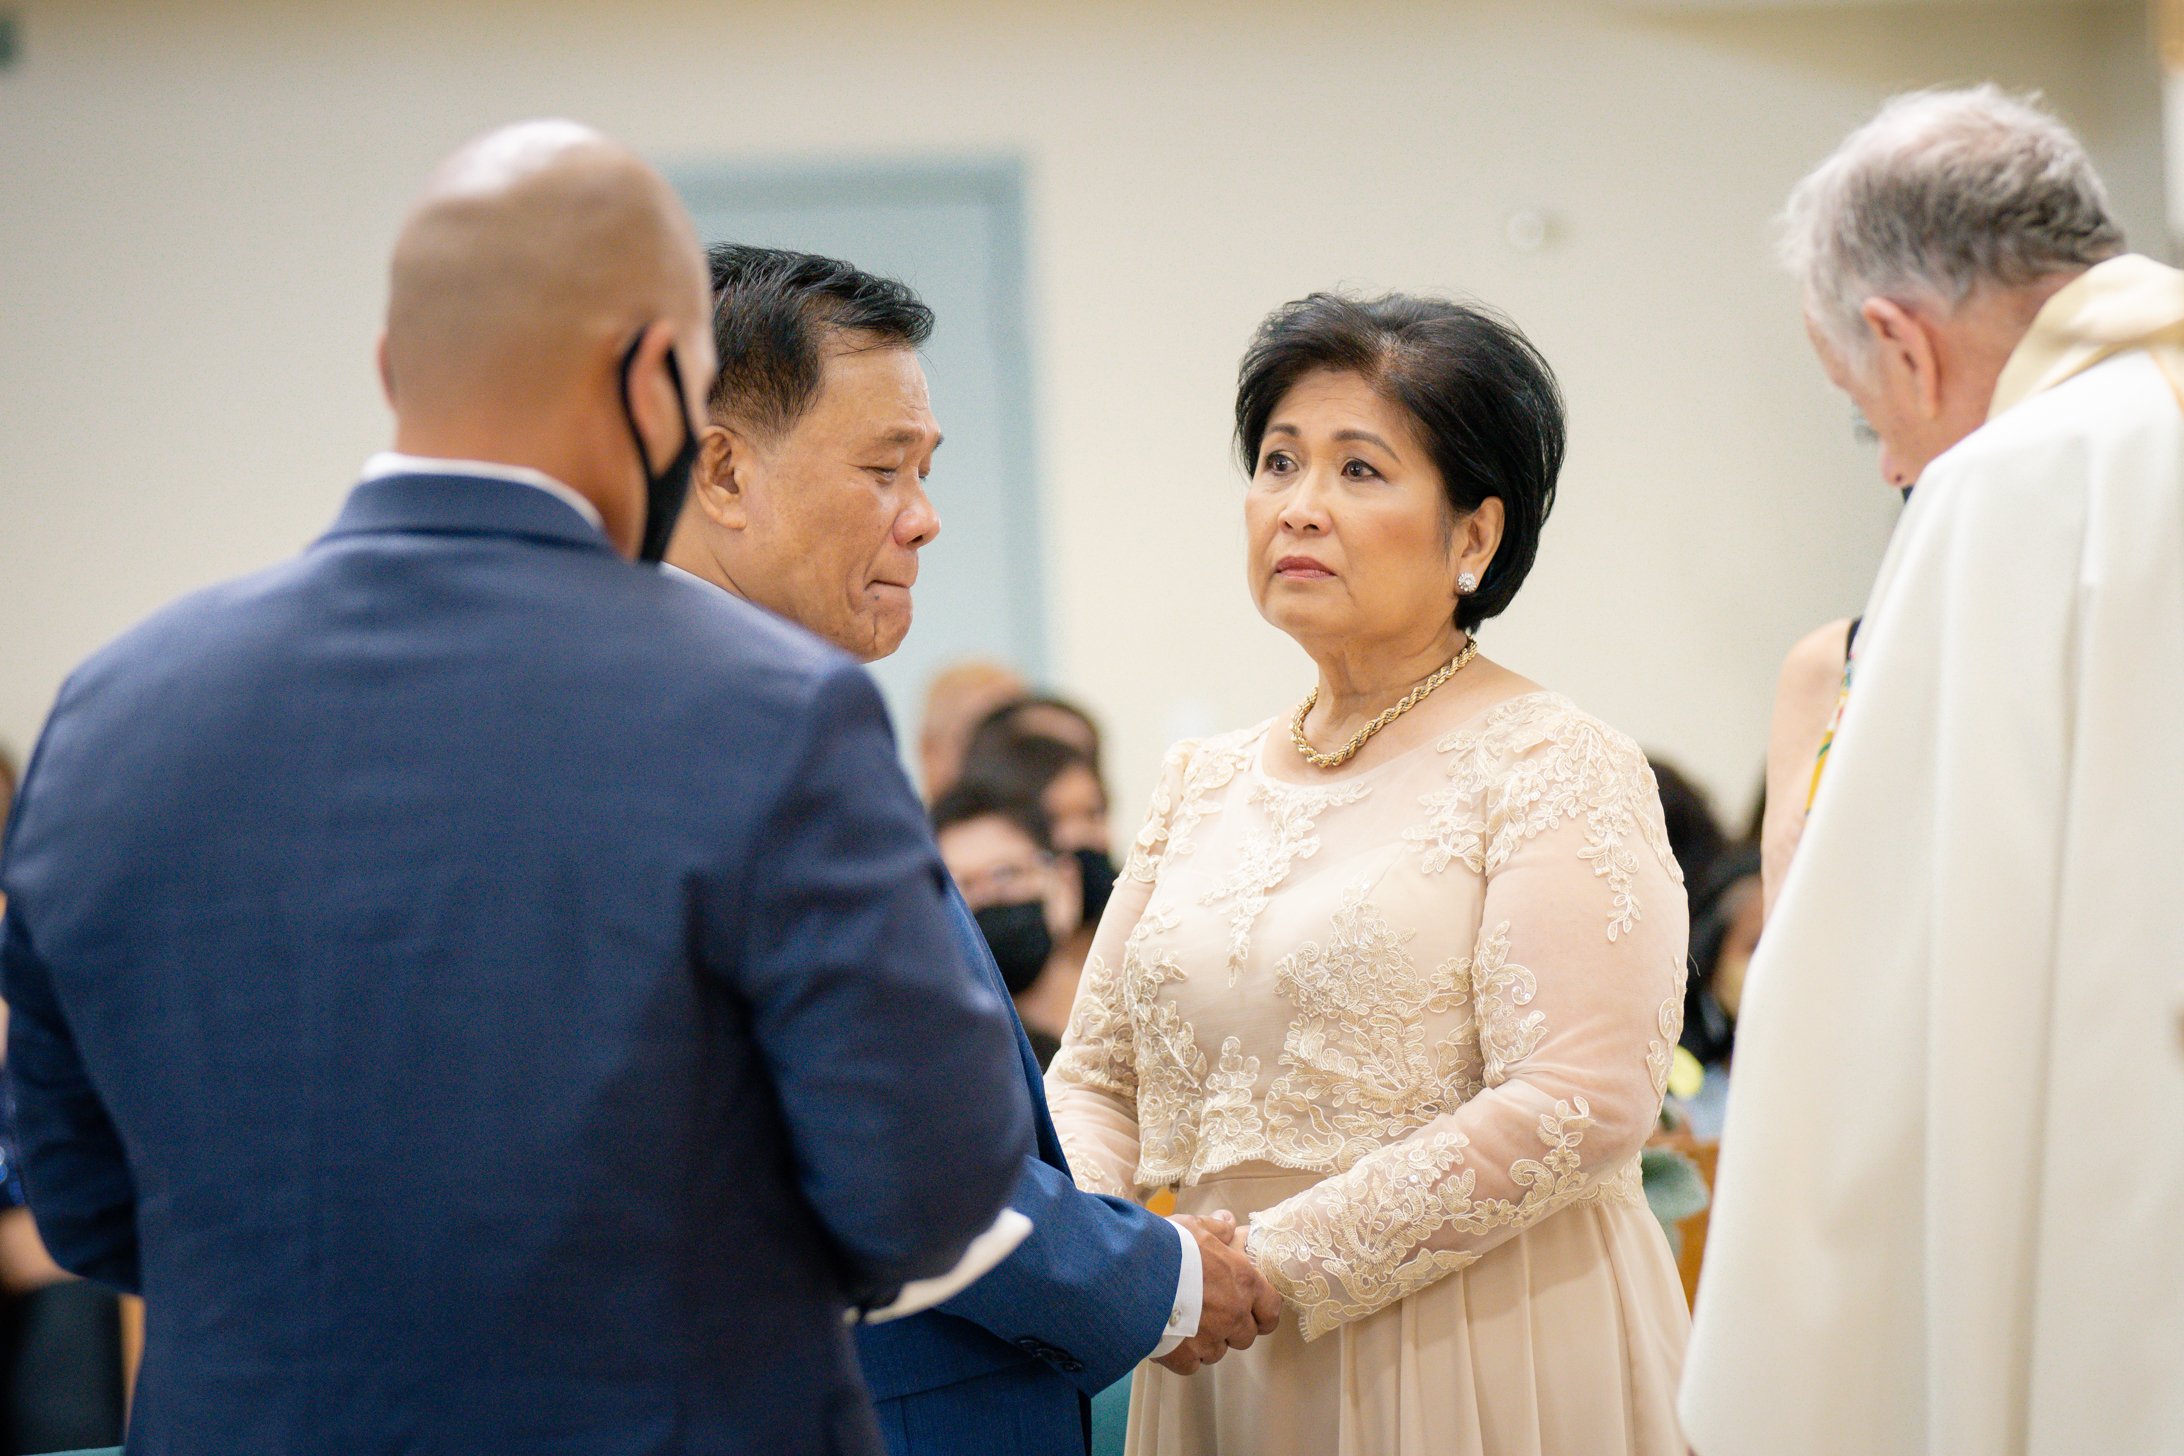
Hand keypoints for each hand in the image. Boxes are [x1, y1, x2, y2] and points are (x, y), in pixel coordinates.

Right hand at [1155, 1211, 1281, 1374]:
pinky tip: (1169, 1336)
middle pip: (1245, 1336)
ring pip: (1218, 1352)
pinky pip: (1192, 1364)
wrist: (1132, 1273)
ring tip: (1184, 1323)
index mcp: (1243, 1282)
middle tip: (1211, 1314)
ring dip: (1207, 1342)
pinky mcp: (1185, 1356)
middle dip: (1231, 1329)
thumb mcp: (1195, 1227)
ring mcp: (1210, 1339)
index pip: (1271, 1310)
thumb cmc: (1168, 1246)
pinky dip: (1183, 1355)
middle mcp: (1233, 1314)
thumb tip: (1228, 1222)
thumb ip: (1216, 1228)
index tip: (1253, 1312)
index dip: (1263, 1314)